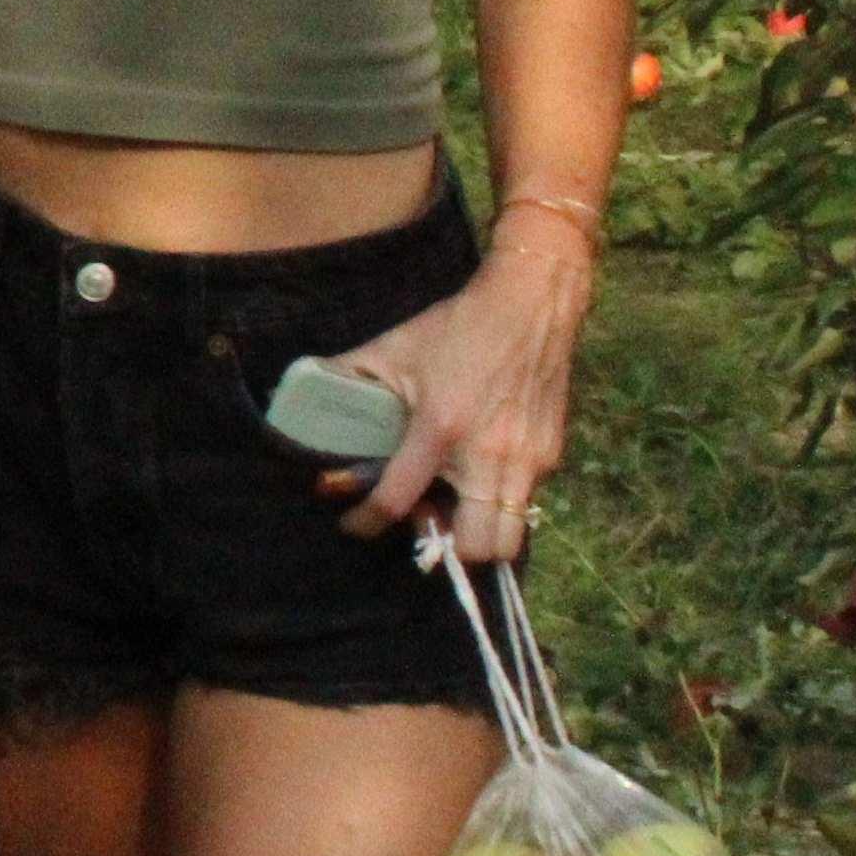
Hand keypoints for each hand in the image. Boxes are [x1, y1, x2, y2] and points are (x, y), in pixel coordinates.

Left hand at [321, 229, 593, 569]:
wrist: (531, 305)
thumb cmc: (456, 327)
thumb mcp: (392, 348)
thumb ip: (347, 375)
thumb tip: (303, 390)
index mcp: (439, 428)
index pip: (397, 500)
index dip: (367, 521)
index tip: (354, 524)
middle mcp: (489, 455)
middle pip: (477, 546)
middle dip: (447, 549)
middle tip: (423, 523)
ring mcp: (528, 460)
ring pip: (510, 537)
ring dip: (478, 536)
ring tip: (453, 511)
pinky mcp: (552, 456)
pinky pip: (525, 502)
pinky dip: (499, 504)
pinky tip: (477, 479)